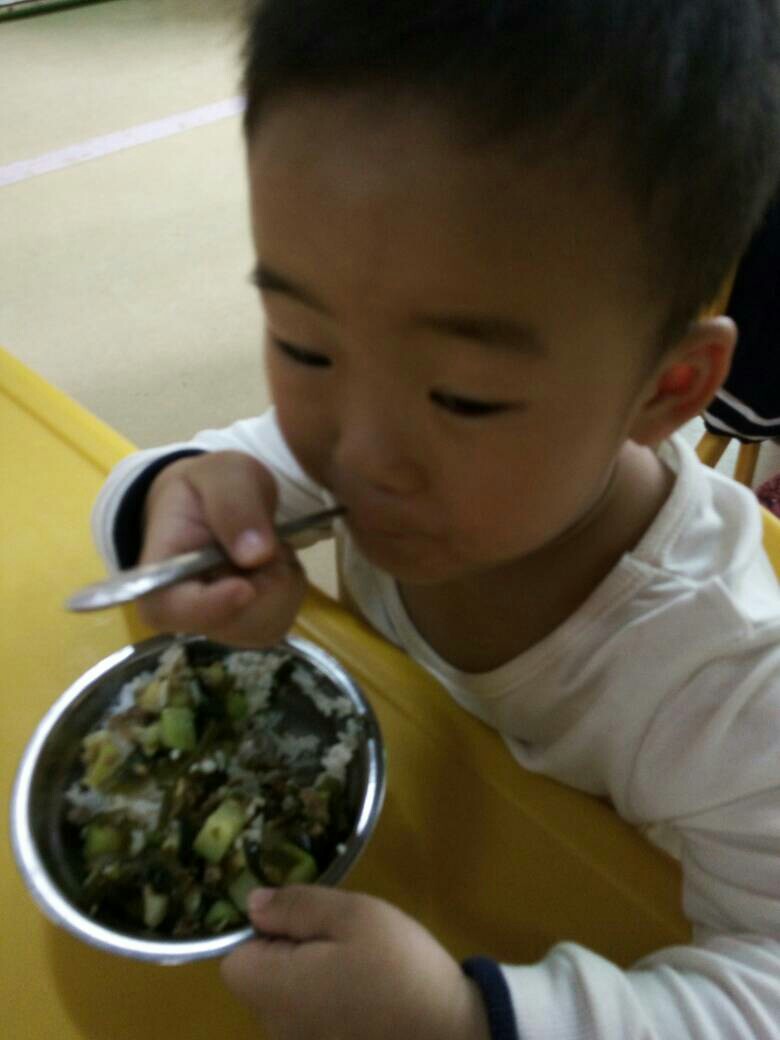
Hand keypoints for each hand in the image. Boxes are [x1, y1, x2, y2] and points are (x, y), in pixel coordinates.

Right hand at [137, 451, 305, 645]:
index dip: (210, 607)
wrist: (212, 505)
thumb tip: (257, 554)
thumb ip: (234, 504)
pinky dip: (291, 585)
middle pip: (234, 622)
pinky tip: (274, 561)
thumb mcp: (222, 474)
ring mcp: (220, 624)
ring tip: (265, 545)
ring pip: (267, 622)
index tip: (246, 587)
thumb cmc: (206, 489)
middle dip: (266, 581)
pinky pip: (286, 615)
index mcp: (158, 572)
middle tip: (268, 537)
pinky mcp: (250, 627)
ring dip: (281, 579)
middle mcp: (185, 611)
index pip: (171, 609)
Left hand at [221, 886, 490, 1039]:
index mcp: (273, 990)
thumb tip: (251, 904)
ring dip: (308, 976)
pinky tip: (364, 993)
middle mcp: (275, 1028)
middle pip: (257, 979)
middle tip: (340, 936)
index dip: (263, 931)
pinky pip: (308, 1018)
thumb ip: (296, 906)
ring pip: (284, 999)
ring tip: (357, 963)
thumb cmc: (399, 967)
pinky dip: (327, 1002)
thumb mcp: (353, 915)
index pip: (233, 957)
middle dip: (287, 952)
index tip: (305, 921)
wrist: (452, 1033)